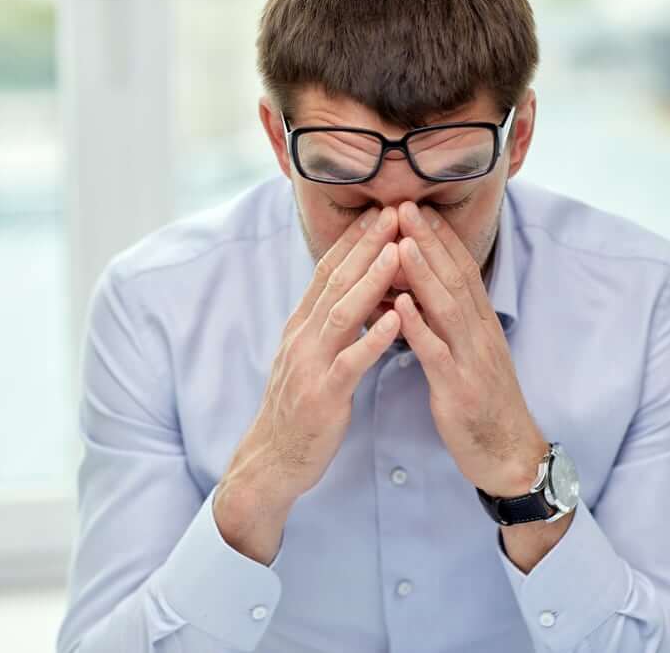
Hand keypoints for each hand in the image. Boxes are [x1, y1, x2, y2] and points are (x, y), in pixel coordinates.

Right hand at [214, 205, 403, 563]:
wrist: (272, 460)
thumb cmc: (297, 409)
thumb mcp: (306, 357)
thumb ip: (324, 325)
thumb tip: (345, 293)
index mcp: (301, 326)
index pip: (327, 271)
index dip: (353, 240)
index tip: (378, 210)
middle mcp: (302, 337)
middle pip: (335, 282)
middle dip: (365, 245)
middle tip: (392, 211)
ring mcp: (310, 364)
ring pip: (342, 313)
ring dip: (370, 280)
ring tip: (396, 251)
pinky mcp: (323, 394)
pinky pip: (350, 361)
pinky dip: (373, 337)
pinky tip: (397, 317)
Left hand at [393, 201, 548, 497]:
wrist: (510, 456)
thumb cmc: (484, 405)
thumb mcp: (471, 356)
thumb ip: (452, 325)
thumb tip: (427, 295)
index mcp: (481, 325)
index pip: (461, 271)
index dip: (440, 238)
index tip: (417, 207)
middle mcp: (480, 334)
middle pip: (454, 279)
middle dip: (428, 240)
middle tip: (404, 205)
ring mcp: (472, 360)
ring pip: (447, 308)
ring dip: (423, 273)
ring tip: (400, 241)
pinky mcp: (459, 389)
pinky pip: (437, 353)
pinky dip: (419, 327)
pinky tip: (400, 305)